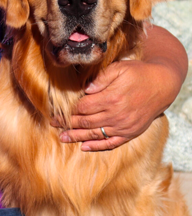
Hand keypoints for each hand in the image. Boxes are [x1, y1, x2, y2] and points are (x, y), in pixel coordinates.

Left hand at [54, 59, 180, 151]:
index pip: (83, 107)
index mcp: (111, 98)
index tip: (56, 112)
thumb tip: (84, 89)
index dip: (68, 111)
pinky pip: (111, 143)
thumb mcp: (119, 68)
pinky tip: (84, 147)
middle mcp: (116, 115)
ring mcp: (123, 126)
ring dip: (77, 137)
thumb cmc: (138, 73)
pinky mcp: (130, 133)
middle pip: (86, 122)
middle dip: (68, 124)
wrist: (162, 85)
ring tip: (62, 137)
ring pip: (95, 134)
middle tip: (53, 124)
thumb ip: (100, 78)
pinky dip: (97, 146)